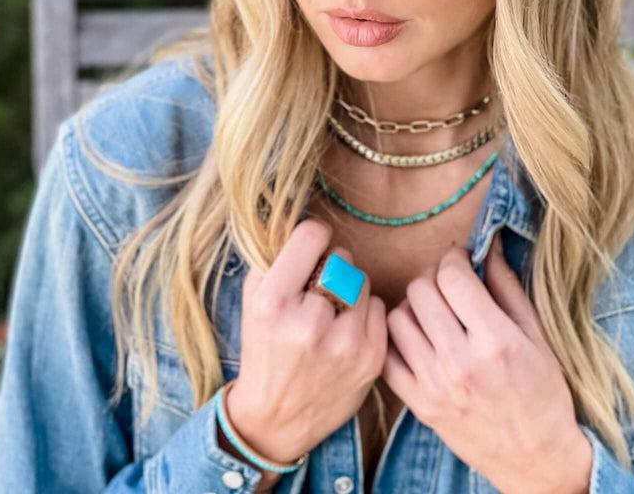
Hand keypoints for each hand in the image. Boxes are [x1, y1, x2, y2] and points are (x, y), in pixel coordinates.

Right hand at [227, 218, 386, 464]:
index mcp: (273, 302)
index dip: (312, 239)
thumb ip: (279, 256)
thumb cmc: (264, 347)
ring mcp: (344, 344)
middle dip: (331, 268)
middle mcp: (309, 323)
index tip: (309, 250)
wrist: (276, 419)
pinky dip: (364, 316)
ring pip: (363, 281)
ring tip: (330, 315)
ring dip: (350, 291)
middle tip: (316, 293)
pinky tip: (345, 334)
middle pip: (342, 258)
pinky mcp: (371, 359)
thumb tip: (310, 214)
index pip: (313, 235)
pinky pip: (379, 308)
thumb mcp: (253, 299)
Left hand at [380, 232, 591, 493]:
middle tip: (448, 285)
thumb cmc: (543, 393)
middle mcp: (460, 362)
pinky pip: (387, 355)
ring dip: (414, 306)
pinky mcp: (418, 404)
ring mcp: (435, 385)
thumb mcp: (536, 336)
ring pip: (398, 317)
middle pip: (420, 290)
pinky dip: (398, 339)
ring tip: (434, 312)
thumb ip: (507, 286)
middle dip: (433, 277)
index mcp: (494, 341)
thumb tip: (487, 243)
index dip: (454, 258)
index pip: (452, 276)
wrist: (534, 458)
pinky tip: (418, 338)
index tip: (462, 261)